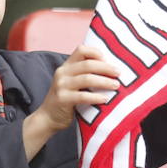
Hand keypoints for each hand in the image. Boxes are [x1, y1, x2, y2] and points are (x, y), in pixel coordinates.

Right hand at [23, 45, 119, 159]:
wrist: (48, 118)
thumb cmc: (66, 100)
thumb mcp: (71, 83)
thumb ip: (84, 74)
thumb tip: (111, 70)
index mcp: (66, 66)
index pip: (81, 50)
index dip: (96, 52)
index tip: (108, 60)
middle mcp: (62, 73)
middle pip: (88, 64)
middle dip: (106, 68)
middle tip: (118, 73)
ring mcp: (61, 86)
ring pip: (87, 79)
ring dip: (104, 82)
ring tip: (116, 86)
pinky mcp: (63, 99)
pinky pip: (83, 96)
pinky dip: (96, 97)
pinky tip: (106, 99)